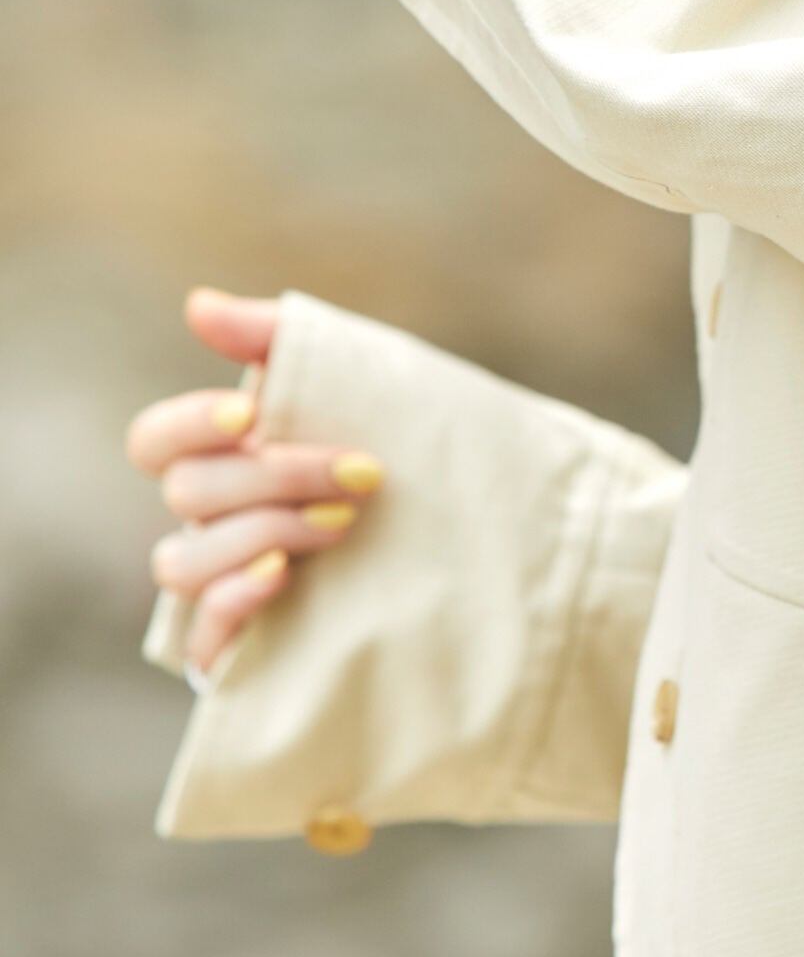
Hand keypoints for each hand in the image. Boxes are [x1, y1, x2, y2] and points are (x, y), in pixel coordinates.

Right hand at [126, 289, 384, 675]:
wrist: (494, 540)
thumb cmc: (415, 455)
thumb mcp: (364, 384)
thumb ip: (279, 338)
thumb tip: (199, 306)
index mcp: (229, 461)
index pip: (156, 442)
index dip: (186, 425)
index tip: (249, 411)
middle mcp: (218, 525)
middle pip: (187, 495)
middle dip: (275, 475)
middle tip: (364, 472)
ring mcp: (228, 588)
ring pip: (181, 564)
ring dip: (260, 531)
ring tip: (342, 524)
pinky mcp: (250, 650)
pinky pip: (203, 635)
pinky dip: (233, 598)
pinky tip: (282, 575)